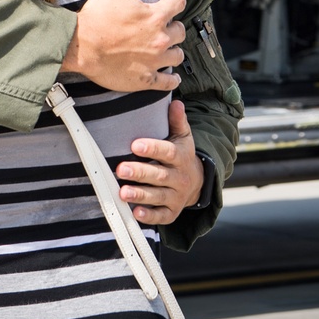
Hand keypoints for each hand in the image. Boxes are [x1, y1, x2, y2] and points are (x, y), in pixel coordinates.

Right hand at [63, 0, 185, 91]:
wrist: (80, 47)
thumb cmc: (97, 16)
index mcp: (155, 16)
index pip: (179, 2)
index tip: (170, 0)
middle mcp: (160, 39)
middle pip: (181, 31)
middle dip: (174, 25)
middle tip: (163, 25)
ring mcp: (154, 62)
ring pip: (178, 56)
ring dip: (174, 49)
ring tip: (164, 47)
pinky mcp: (145, 80)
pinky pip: (168, 82)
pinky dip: (171, 79)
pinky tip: (170, 75)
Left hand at [116, 100, 203, 225]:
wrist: (197, 182)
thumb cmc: (181, 155)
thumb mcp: (183, 137)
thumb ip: (177, 121)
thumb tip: (176, 102)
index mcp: (181, 157)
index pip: (168, 152)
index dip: (152, 148)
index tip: (135, 144)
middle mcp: (180, 177)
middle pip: (160, 175)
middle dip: (140, 173)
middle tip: (121, 169)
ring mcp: (176, 196)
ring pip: (158, 196)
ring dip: (140, 194)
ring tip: (122, 192)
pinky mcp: (172, 212)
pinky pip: (161, 216)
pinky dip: (149, 216)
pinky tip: (135, 213)